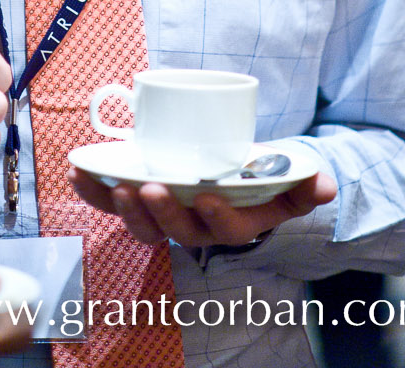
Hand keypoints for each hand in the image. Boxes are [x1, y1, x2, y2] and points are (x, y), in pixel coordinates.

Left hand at [68, 166, 336, 249]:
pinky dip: (94, 191)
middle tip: (149, 187)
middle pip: (176, 231)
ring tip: (114, 185)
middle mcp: (199, 225)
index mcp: (235, 222)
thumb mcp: (293, 178)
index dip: (215, 217)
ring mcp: (168, 215)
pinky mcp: (142, 199)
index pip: (225, 230)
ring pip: (144, 226)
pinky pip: (114, 204)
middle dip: (161, 213)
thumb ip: (307, 182)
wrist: (241, 177)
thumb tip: (325, 185)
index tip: (205, 196)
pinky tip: (79, 172)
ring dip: (125, 209)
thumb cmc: (267, 178)